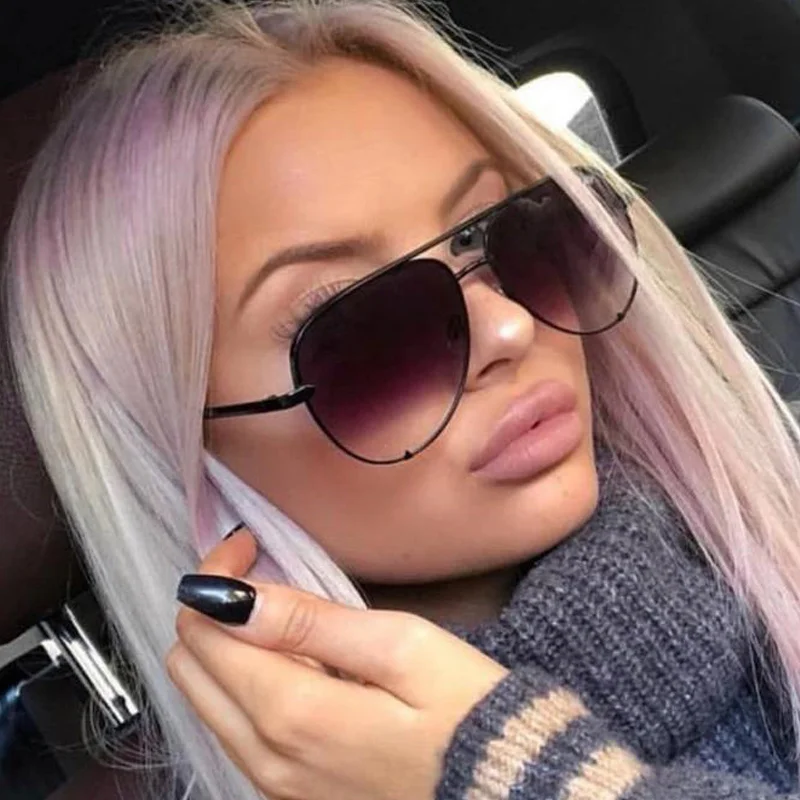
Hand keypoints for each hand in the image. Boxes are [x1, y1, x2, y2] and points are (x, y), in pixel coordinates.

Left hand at [166, 529, 508, 799]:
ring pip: (206, 702)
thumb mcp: (401, 648)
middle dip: (211, 607)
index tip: (250, 546)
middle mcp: (267, 758)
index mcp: (292, 715)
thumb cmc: (467, 714)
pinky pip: (236, 731)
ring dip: (224, 644)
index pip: (206, 631)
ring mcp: (275, 784)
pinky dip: (243, 684)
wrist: (507, 794)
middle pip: (189, 670)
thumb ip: (311, 622)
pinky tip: (291, 659)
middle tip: (257, 570)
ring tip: (277, 609)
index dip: (217, 575)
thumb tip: (233, 597)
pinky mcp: (291, 794)